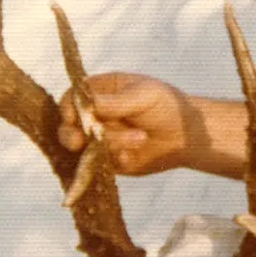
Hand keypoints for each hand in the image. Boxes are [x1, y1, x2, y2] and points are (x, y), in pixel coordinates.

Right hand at [57, 72, 190, 174]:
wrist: (187, 135)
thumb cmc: (167, 105)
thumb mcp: (144, 95)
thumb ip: (115, 102)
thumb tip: (86, 105)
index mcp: (100, 92)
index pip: (72, 98)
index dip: (69, 109)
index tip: (74, 118)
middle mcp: (95, 116)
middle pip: (68, 126)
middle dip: (71, 135)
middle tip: (80, 140)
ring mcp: (99, 139)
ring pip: (84, 148)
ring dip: (107, 145)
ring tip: (140, 138)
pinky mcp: (108, 160)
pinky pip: (98, 165)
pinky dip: (113, 160)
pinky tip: (132, 156)